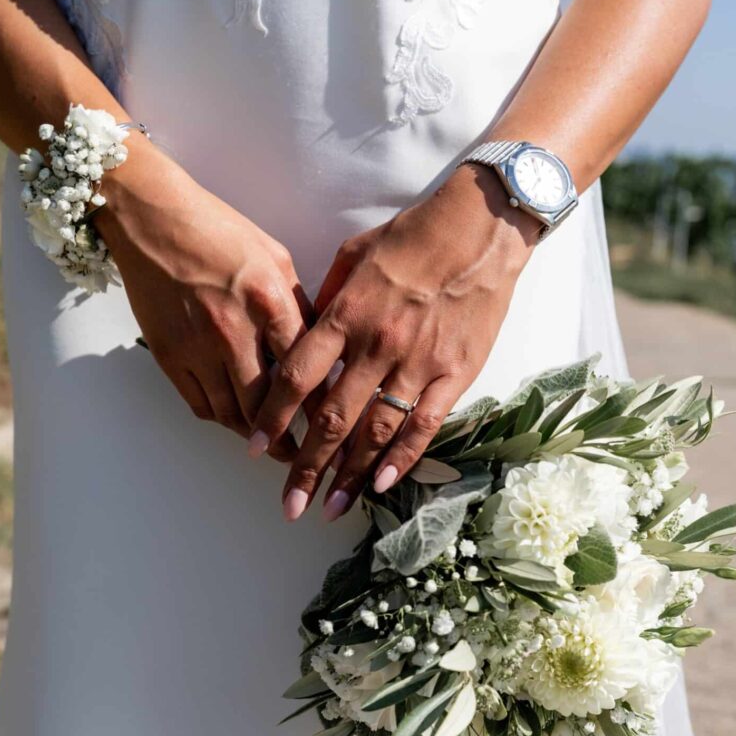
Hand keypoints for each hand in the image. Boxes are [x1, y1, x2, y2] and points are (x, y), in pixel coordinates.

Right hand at [96, 139, 311, 459]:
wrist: (151, 218)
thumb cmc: (216, 229)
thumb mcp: (273, 256)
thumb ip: (296, 303)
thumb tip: (318, 345)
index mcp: (267, 299)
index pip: (303, 367)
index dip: (321, 404)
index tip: (333, 425)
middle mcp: (234, 329)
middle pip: (267, 404)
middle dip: (289, 439)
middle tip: (304, 456)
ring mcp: (197, 346)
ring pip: (232, 414)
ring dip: (254, 437)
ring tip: (272, 449)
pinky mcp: (168, 355)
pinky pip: (200, 404)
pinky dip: (221, 420)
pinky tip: (236, 422)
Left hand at [249, 163, 540, 517]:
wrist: (480, 227)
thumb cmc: (411, 236)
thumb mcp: (352, 256)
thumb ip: (326, 301)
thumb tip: (302, 336)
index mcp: (345, 315)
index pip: (297, 377)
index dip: (273, 417)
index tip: (256, 448)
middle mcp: (376, 345)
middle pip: (332, 418)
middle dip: (307, 467)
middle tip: (289, 504)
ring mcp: (418, 362)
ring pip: (376, 432)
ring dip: (350, 475)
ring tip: (330, 508)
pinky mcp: (455, 372)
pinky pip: (424, 425)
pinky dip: (402, 459)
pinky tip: (381, 486)